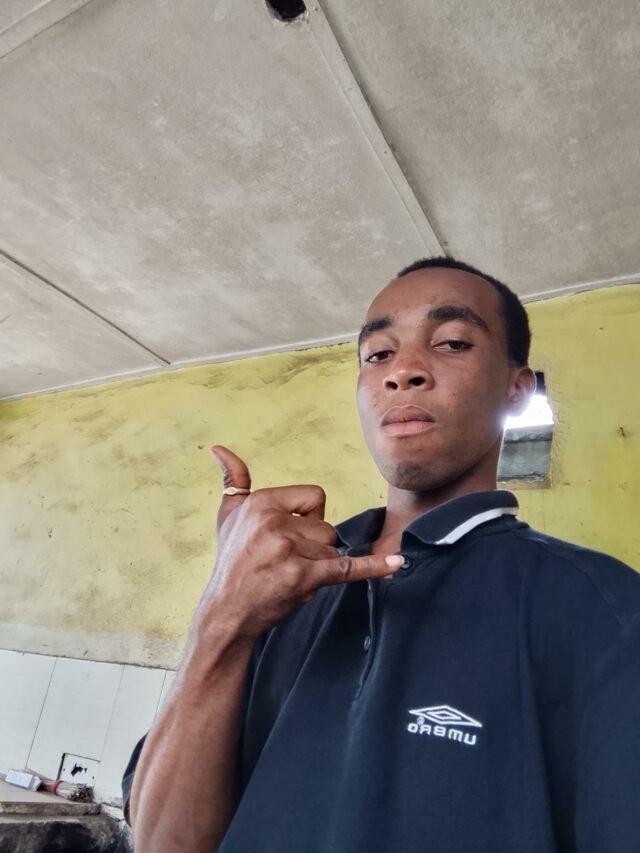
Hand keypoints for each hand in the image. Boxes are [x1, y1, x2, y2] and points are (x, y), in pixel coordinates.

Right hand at [196, 445, 402, 639]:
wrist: (226, 611)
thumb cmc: (232, 562)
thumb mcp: (227, 515)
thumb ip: (233, 479)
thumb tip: (220, 448)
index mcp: (262, 502)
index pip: (315, 498)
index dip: (308, 518)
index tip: (286, 535)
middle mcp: (274, 522)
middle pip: (326, 527)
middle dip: (313, 547)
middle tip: (283, 561)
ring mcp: (289, 550)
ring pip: (332, 550)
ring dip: (318, 567)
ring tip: (287, 575)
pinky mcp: (302, 577)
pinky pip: (347, 568)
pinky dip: (374, 567)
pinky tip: (397, 562)